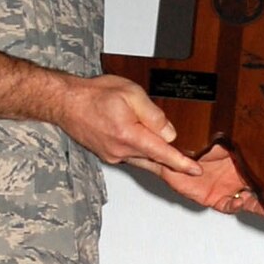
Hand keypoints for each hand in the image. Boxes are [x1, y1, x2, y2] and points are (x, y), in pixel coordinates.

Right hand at [57, 74, 200, 176]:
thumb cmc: (94, 95)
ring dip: (158, 160)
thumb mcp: (131, 93)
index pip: (162, 154)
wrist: (67, 103)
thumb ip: (153, 114)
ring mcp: (113, 155)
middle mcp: (120, 151)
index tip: (196, 170)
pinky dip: (142, 155)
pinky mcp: (108, 155)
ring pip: (143, 160)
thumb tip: (169, 132)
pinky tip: (147, 147)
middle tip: (191, 168)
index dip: (181, 164)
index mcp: (129, 135)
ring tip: (173, 159)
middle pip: (154, 161)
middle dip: (173, 164)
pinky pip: (131, 157)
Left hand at [153, 143, 263, 214]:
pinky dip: (235, 206)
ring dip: (255, 203)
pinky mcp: (212, 198)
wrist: (169, 155)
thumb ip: (238, 144)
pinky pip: (228, 206)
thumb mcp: (224, 139)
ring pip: (246, 200)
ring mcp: (225, 188)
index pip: (260, 171)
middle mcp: (234, 176)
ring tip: (263, 203)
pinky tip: (240, 202)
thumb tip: (258, 141)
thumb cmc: (195, 143)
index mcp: (240, 160)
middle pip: (257, 188)